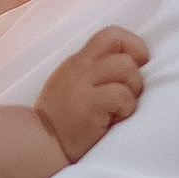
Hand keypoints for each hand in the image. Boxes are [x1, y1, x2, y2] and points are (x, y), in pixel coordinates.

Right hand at [34, 28, 148, 165]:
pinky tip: (115, 119)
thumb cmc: (62, 119)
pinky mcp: (90, 104)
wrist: (42, 143)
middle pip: (120, 44)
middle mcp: (80, 67)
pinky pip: (122, 95)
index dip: (132, 45)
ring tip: (121, 106)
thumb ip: (95, 71)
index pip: (111, 35)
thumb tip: (130, 65)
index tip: (136, 65)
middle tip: (130, 89)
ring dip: (133, 89)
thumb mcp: (73, 83)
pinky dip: (126, 108)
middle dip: (135, 66)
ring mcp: (84, 84)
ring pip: (126, 68)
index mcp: (79, 61)